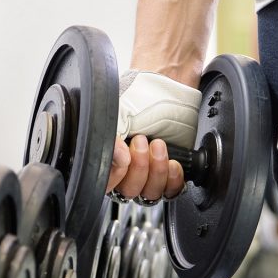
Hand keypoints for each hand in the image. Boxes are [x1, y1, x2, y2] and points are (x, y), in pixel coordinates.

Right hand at [106, 70, 201, 201]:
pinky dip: (173, 179)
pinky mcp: (171, 174)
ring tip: (159, 146)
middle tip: (142, 142)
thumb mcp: (118, 110)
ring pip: (149, 193)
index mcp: (106, 157)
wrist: (167, 84)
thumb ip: (109, 131)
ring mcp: (149, 174)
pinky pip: (171, 191)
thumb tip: (113, 150)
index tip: (122, 151)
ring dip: (156, 172)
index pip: (104, 184)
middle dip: (138, 168)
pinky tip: (173, 163)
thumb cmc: (140, 94)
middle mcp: (126, 171)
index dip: (114, 173)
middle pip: (127, 191)